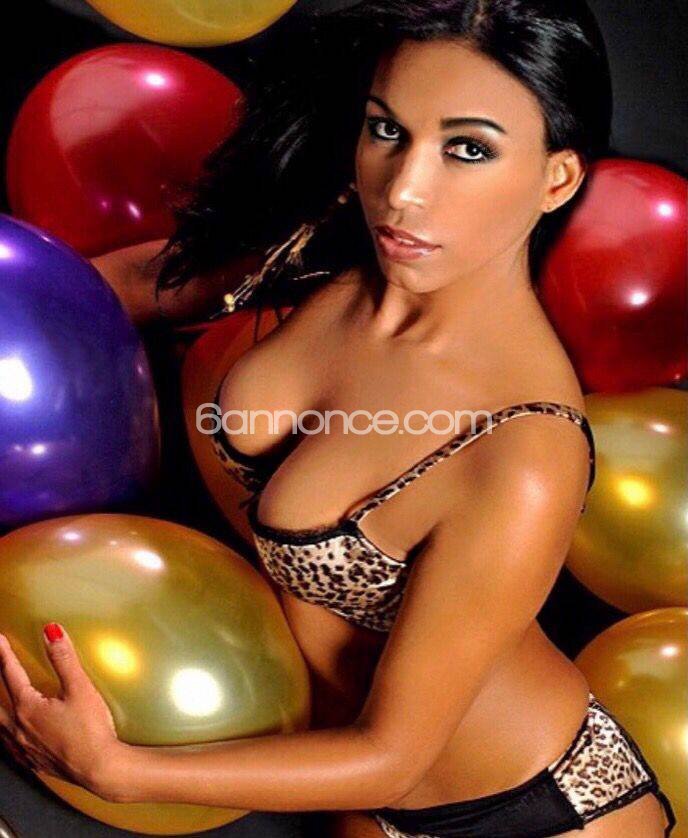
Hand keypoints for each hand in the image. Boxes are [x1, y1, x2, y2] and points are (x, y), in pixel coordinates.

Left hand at [0, 624, 126, 799]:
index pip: (12, 674)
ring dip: (0, 711)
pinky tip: (12, 736)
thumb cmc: (91, 730)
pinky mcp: (35, 762)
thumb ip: (64, 659)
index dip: (4, 655)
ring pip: (0, 727)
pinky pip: (11, 746)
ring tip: (1, 702)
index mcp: (28, 709)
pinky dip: (7, 735)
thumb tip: (51, 632)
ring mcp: (25, 748)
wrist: (100, 769)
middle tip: (0, 668)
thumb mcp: (80, 688)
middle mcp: (20, 729)